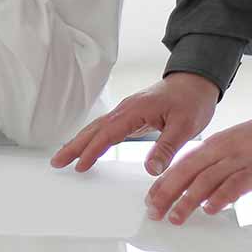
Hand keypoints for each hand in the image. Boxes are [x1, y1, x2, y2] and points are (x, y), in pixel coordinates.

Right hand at [50, 72, 219, 174]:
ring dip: (79, 142)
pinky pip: (106, 127)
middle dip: (74, 146)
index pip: (109, 133)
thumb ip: (166, 148)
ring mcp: (127, 111)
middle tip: (56, 162)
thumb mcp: (185, 127)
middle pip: (95, 129)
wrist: (196, 81)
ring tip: (64, 157)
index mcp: (136, 110)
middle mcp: (126, 109)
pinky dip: (93, 137)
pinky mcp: (130, 115)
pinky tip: (88, 146)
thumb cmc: (192, 101)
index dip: (93, 150)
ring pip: (97, 127)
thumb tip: (150, 170)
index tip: (80, 166)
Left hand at [145, 111, 251, 224]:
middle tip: (154, 212)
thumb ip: (215, 165)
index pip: (181, 165)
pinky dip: (220, 197)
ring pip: (206, 180)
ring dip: (188, 201)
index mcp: (212, 145)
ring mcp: (238, 161)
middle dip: (167, 193)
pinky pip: (234, 185)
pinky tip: (210, 209)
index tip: (150, 199)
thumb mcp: (231, 147)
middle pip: (187, 172)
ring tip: (176, 217)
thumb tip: (197, 188)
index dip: (164, 182)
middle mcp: (221, 151)